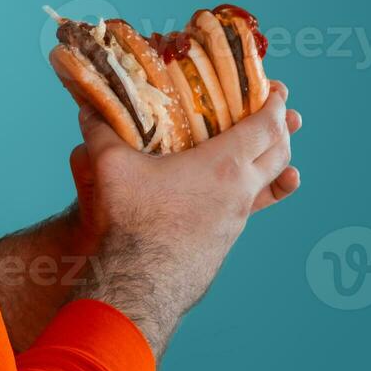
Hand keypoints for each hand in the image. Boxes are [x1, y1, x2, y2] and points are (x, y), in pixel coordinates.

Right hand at [68, 81, 300, 355]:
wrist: (140, 282)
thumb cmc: (130, 220)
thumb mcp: (109, 166)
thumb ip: (100, 133)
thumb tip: (86, 109)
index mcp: (223, 165)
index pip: (265, 126)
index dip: (273, 104)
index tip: (275, 89)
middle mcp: (240, 191)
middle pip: (280, 153)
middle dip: (284, 128)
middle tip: (280, 112)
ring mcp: (237, 219)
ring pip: (270, 184)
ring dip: (276, 160)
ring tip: (275, 149)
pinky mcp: (226, 240)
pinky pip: (252, 207)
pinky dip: (257, 190)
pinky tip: (240, 191)